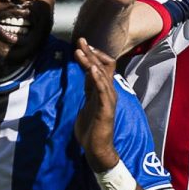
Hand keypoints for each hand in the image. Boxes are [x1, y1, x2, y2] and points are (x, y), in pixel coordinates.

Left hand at [71, 38, 121, 171]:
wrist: (96, 149)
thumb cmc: (91, 128)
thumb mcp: (87, 102)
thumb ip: (88, 89)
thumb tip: (85, 74)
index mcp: (102, 90)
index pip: (100, 67)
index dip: (91, 55)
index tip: (80, 44)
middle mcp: (108, 92)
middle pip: (103, 66)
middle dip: (91, 53)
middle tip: (80, 41)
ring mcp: (108, 100)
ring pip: (102, 75)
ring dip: (90, 62)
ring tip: (80, 52)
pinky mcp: (106, 109)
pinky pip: (103, 91)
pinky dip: (98, 79)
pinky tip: (91, 69)